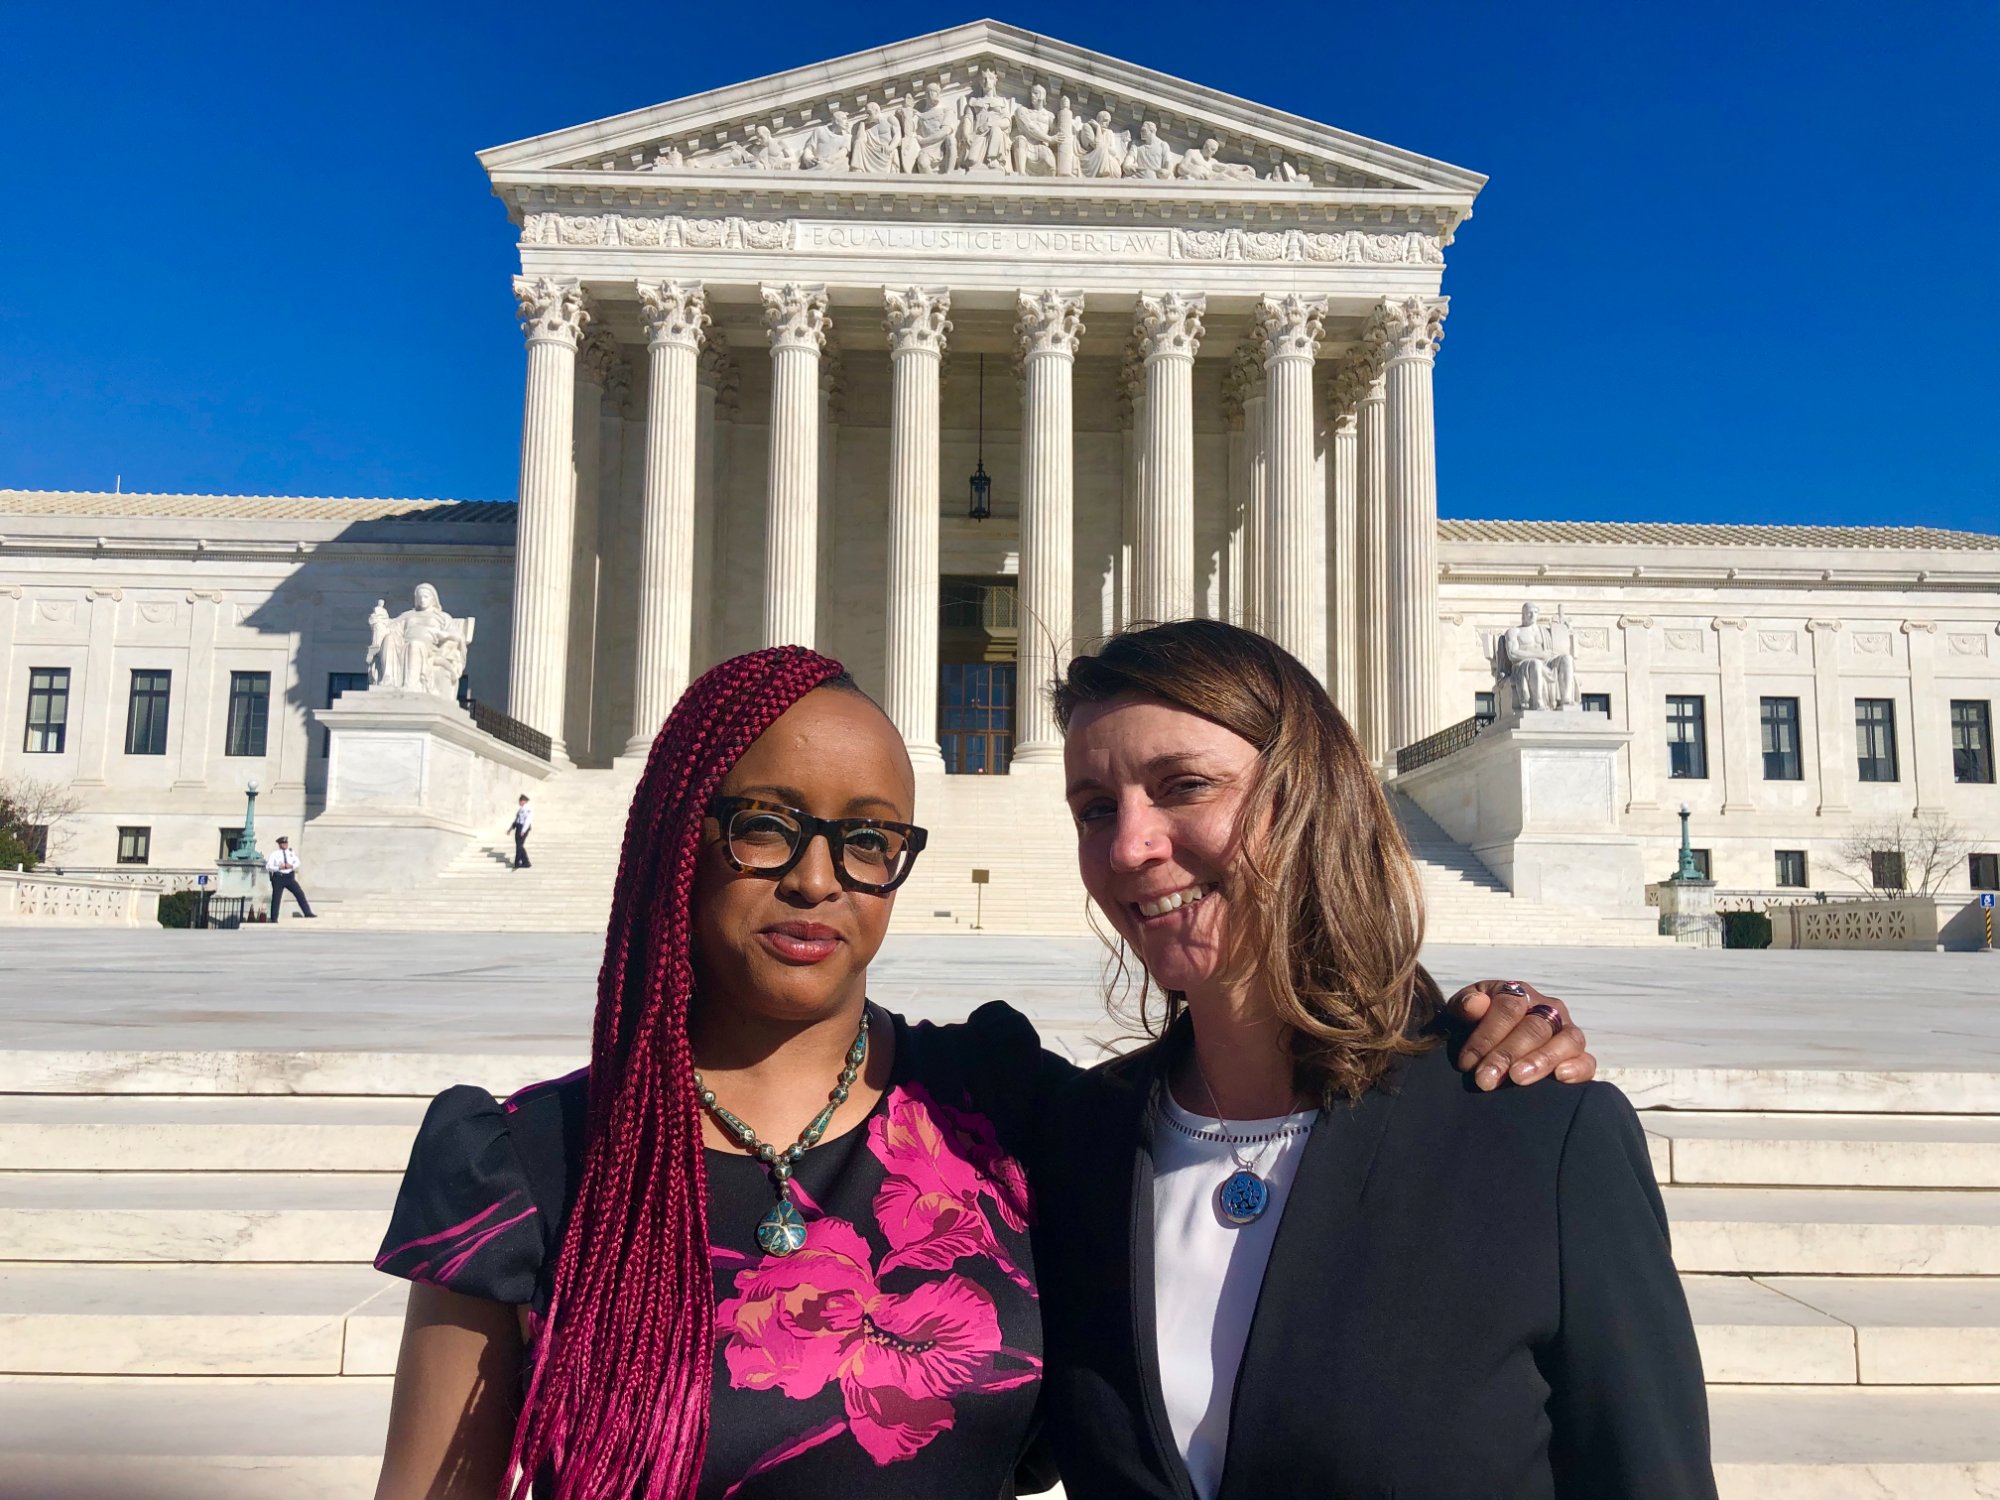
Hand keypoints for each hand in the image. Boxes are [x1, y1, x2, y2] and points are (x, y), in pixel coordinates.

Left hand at [1443, 980, 1595, 1090]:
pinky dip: (1578, 1068)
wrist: (1489, 1047)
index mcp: (1518, 993)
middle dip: (1507, 1054)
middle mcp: (1547, 1008)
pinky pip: (1587, 1061)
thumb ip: (1463, 1007)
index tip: (1466, 1062)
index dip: (1486, 1035)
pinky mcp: (1579, 1056)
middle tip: (1485, 1080)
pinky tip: (1561, 1077)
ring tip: (1518, 1078)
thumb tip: (1476, 1004)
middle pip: (1533, 1028)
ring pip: (1566, 1040)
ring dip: (1541, 1060)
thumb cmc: (1473, 1028)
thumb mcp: (1461, 1015)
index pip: (1508, 1008)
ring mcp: (1566, 1031)